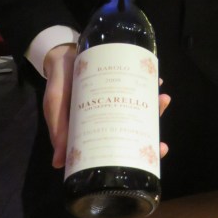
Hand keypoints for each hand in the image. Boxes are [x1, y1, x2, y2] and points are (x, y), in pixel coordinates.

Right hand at [43, 44, 170, 167]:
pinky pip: (138, 84)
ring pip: (139, 106)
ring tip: (163, 99)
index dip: (136, 151)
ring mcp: (118, 97)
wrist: (61, 54)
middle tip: (163, 141)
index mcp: (96, 127)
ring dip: (154, 106)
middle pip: (134, 126)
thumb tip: (57, 164)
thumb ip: (58, 129)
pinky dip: (148, 83)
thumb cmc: (58, 85)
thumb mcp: (55, 106)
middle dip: (151, 131)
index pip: (118, 144)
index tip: (154, 155)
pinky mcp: (121, 80)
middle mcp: (110, 115)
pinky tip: (157, 81)